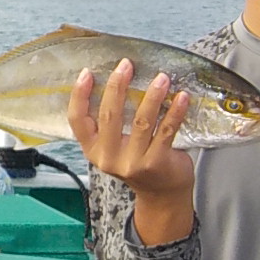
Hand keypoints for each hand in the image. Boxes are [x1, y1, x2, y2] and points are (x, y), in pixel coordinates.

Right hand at [68, 59, 195, 243]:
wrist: (162, 193)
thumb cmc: (140, 162)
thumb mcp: (116, 146)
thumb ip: (111, 124)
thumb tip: (118, 81)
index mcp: (94, 150)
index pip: (77, 120)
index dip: (79, 95)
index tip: (87, 73)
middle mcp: (109, 157)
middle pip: (109, 115)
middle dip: (117, 85)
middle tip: (126, 65)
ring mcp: (133, 162)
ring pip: (141, 120)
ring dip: (152, 95)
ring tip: (162, 77)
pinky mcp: (156, 162)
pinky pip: (166, 130)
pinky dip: (175, 111)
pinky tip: (181, 97)